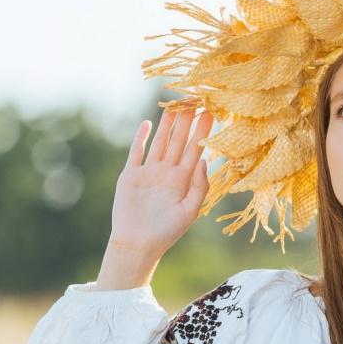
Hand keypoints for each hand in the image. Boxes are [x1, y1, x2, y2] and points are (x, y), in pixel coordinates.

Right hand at [108, 104, 213, 263]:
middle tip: (194, 99)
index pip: (196, 150)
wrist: (138, 244)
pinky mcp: (131, 175)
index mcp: (183, 181)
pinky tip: (148, 124)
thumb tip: (205, 160)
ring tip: (174, 105)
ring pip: (160, 142)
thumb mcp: (190, 211)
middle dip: (186, 121)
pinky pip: (137, 152)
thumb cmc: (167, 232)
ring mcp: (149, 172)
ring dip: (167, 124)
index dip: (202, 132)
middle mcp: (167, 173)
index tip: (211, 112)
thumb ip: (199, 186)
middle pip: (179, 141)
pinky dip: (142, 138)